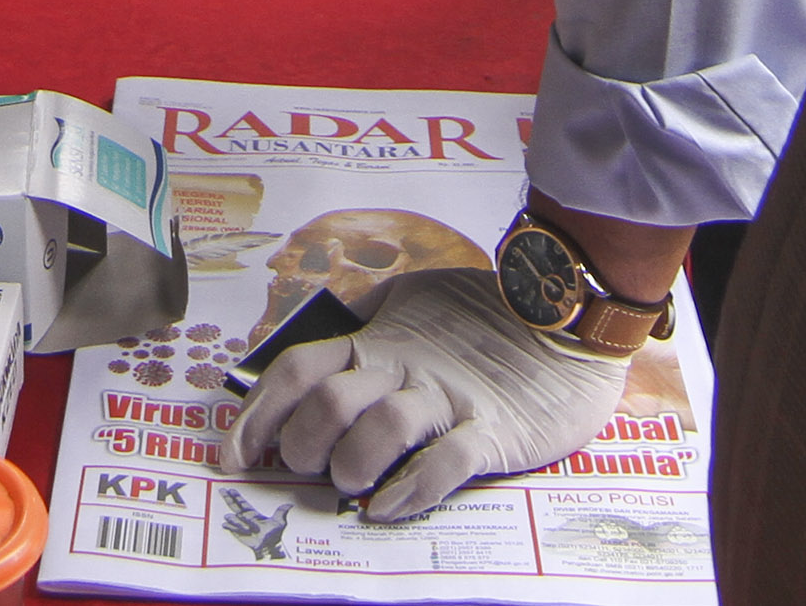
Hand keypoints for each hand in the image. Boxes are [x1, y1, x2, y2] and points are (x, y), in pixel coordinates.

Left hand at [226, 266, 630, 524]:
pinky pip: (448, 462)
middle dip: (303, 441)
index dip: (258, 412)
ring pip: (382, 427)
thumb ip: (372, 313)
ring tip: (349, 486)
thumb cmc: (488, 311)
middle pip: (330, 399)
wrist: (570, 317)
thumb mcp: (416, 296)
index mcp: (379, 339)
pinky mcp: (496, 430)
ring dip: (352, 463)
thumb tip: (330, 329)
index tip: (235, 454)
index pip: (299, 369)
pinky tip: (386, 508)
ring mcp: (449, 398)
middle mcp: (404, 367)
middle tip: (304, 469)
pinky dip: (410, 490)